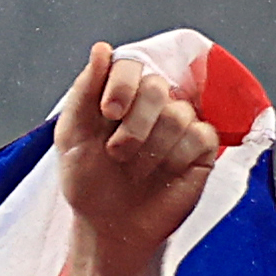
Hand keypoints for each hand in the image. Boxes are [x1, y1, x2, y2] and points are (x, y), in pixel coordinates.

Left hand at [52, 40, 216, 256]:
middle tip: (117, 154)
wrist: (110, 226)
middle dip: (134, 124)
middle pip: (157, 87)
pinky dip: (176, 158)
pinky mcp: (202, 146)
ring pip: (177, 113)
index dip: (122, 84)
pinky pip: (200, 135)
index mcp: (121, 96)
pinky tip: (165, 173)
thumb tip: (102, 49)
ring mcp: (180, 123)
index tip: (109, 112)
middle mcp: (153, 105)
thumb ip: (84, 91)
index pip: (131, 65)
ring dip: (151, 149)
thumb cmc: (88, 183)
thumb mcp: (72, 138)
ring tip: (136, 170)